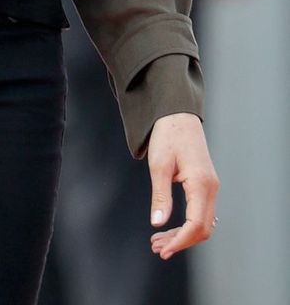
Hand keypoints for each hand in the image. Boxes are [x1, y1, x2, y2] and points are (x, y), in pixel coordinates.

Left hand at [146, 112, 218, 258]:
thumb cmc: (168, 137)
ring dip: (182, 235)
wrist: (178, 116)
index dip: (180, 240)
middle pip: (202, 229)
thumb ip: (160, 196)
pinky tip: (169, 228)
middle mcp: (211, 189)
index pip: (197, 225)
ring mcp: (210, 188)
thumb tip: (158, 223)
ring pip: (202, 222)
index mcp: (201, 185)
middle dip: (180, 241)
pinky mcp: (205, 186)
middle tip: (157, 248)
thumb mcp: (158, 165)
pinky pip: (200, 212)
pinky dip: (186, 224)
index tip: (163, 249)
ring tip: (158, 241)